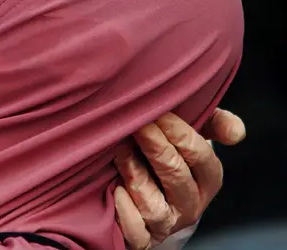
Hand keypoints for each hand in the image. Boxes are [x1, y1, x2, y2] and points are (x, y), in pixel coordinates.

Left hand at [114, 109, 245, 248]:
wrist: (145, 195)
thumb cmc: (169, 156)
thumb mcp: (194, 135)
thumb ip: (216, 124)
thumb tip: (235, 132)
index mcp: (206, 180)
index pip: (201, 157)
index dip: (180, 134)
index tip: (160, 113)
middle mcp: (189, 205)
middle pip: (177, 176)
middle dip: (157, 147)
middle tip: (140, 125)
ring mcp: (165, 224)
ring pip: (154, 205)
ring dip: (136, 175)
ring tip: (121, 151)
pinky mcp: (142, 237)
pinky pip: (136, 230)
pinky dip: (125, 211)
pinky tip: (116, 189)